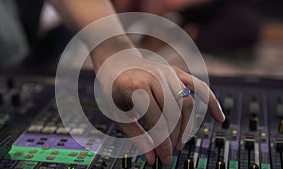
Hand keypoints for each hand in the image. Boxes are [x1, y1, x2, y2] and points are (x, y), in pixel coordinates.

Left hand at [95, 56, 224, 164]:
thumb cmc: (113, 88)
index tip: (165, 158)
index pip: (158, 122)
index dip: (163, 144)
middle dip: (174, 137)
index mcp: (136, 87)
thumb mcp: (117, 113)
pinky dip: (211, 101)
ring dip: (187, 126)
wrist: (115, 61)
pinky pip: (198, 86)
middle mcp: (155, 77)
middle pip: (175, 114)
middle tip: (171, 151)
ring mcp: (167, 72)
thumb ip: (136, 135)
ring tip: (180, 141)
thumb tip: (152, 157)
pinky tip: (219, 117)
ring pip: (187, 103)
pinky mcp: (176, 71)